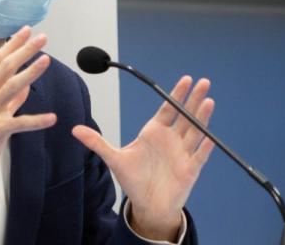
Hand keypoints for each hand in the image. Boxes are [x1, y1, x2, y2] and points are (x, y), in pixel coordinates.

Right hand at [0, 27, 56, 197]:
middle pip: (6, 68)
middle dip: (24, 51)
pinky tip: (52, 118)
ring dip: (30, 73)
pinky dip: (36, 120)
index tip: (26, 30)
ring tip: (46, 60)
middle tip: (42, 37)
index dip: (13, 44)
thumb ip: (11, 99)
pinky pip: (19, 123)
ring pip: (11, 88)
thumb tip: (26, 86)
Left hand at [72, 76, 215, 240]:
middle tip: (203, 82)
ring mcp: (183, 153)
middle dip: (194, 99)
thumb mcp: (114, 159)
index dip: (177, 94)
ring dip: (202, 117)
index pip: (168, 108)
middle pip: (185, 115)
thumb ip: (97, 143)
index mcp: (155, 132)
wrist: (148, 205)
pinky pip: (199, 156)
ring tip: (208, 101)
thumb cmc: (134, 180)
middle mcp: (171, 139)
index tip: (186, 79)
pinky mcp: (190, 169)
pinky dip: (205, 147)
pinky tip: (210, 138)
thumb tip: (74, 129)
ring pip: (195, 131)